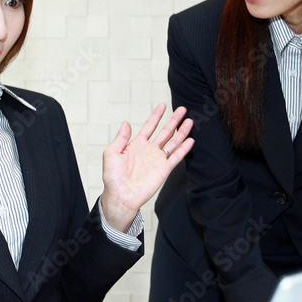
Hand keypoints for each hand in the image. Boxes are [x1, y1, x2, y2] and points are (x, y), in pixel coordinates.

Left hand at [100, 104, 193, 232]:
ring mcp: (158, 159)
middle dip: (173, 120)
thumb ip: (120, 138)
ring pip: (173, 142)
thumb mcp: (111, 153)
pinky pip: (176, 157)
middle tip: (182, 109)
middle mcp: (149, 150)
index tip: (162, 106)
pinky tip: (190, 140)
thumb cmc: (112, 178)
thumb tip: (126, 123)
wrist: (121, 196)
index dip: (156, 116)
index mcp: (136, 145)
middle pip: (165, 132)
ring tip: (189, 121)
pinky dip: (183, 149)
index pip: (149, 127)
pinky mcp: (164, 170)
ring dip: (181, 132)